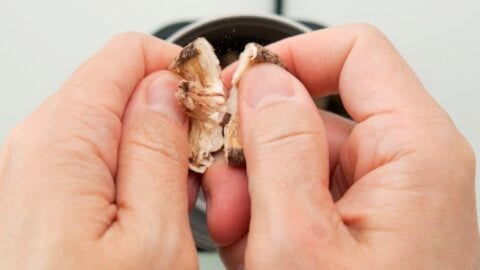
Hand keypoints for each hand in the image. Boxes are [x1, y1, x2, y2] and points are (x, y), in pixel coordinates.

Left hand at [0, 33, 198, 268]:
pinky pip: (103, 159)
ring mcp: (39, 173)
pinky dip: (139, 174)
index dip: (180, 72)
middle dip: (175, 118)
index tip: (213, 106)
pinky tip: (156, 213)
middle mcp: (38, 149)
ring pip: (117, 125)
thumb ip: (160, 148)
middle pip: (123, 88)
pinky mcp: (48, 197)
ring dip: (161, 152)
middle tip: (206, 169)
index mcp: (63, 142)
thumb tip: (169, 92)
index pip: (130, 55)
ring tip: (183, 201)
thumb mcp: (153, 239)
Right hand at [203, 24, 479, 268]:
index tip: (239, 86)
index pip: (352, 52)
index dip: (290, 57)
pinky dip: (267, 216)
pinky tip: (259, 253)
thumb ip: (279, 149)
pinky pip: (298, 194)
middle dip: (256, 146)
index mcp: (412, 152)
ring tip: (244, 238)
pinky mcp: (355, 227)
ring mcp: (377, 200)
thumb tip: (262, 85)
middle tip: (228, 190)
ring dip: (255, 190)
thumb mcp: (302, 244)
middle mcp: (402, 168)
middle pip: (313, 109)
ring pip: (295, 156)